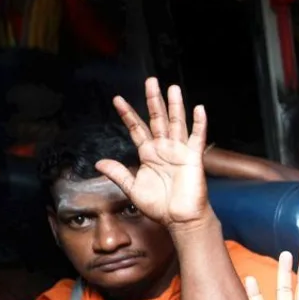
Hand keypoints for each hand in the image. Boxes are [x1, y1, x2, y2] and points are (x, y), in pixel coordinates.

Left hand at [108, 78, 211, 230]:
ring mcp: (180, 151)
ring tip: (172, 88)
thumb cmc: (160, 206)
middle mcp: (164, 148)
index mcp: (149, 154)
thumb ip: (118, 174)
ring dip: (175, 106)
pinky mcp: (193, 157)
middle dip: (153, 100)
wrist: (179, 219)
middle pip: (157, 119)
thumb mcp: (133, 189)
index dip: (128, 114)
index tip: (117, 100)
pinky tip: (198, 109)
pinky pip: (197, 137)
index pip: (137, 128)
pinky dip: (199, 123)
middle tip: (151, 81)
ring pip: (176, 123)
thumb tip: (99, 163)